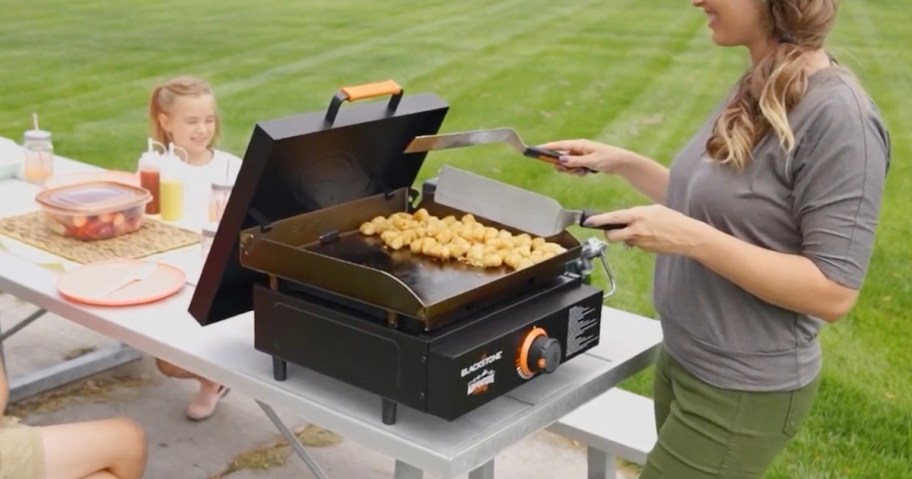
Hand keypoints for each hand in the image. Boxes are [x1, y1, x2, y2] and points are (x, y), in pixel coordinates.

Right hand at [538, 139, 637, 175]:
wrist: (621, 163)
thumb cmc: (608, 159)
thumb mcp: (591, 161)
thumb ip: (575, 161)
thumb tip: (561, 160)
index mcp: (580, 144)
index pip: (560, 145)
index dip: (548, 148)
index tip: (537, 149)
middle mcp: (579, 148)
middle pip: (562, 156)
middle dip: (563, 165)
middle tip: (567, 170)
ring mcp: (582, 155)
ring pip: (569, 164)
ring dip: (572, 170)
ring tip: (582, 172)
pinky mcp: (585, 162)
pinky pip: (575, 168)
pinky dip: (578, 172)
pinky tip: (586, 173)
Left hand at [584, 204, 708, 255]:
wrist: (688, 236)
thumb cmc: (673, 219)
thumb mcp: (653, 210)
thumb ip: (636, 214)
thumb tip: (625, 219)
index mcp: (638, 216)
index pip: (613, 218)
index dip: (598, 220)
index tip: (588, 221)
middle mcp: (636, 230)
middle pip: (611, 236)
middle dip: (609, 234)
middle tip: (613, 230)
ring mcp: (640, 242)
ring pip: (624, 241)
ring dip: (626, 237)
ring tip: (642, 230)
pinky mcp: (645, 250)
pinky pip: (635, 245)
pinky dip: (638, 241)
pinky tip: (650, 236)